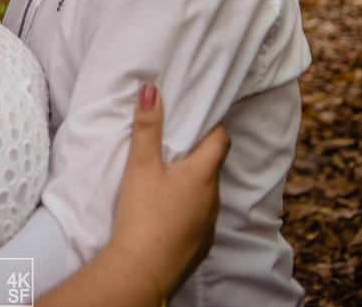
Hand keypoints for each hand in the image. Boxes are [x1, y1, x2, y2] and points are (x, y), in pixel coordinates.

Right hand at [109, 83, 229, 296]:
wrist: (142, 271)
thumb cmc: (142, 214)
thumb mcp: (141, 165)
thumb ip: (147, 126)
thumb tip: (152, 89)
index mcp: (202, 174)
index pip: (220, 141)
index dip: (212, 127)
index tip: (197, 121)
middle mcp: (213, 199)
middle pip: (211, 168)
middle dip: (195, 157)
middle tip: (172, 149)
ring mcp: (208, 225)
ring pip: (205, 196)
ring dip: (191, 186)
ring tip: (164, 183)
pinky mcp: (199, 246)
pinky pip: (198, 221)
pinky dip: (186, 213)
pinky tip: (165, 215)